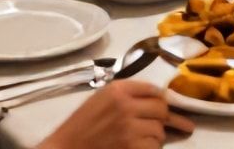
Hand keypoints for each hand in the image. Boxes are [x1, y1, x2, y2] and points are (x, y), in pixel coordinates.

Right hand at [38, 80, 191, 148]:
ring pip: (159, 131)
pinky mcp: (131, 148)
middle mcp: (126, 106)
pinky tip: (138, 147)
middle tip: (166, 125)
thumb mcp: (101, 98)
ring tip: (140, 139)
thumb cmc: (82, 124)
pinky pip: (154, 147)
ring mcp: (129, 128)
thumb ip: (128, 93)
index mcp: (118, 90)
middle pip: (162, 109)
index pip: (154, 90)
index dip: (162, 99)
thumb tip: (160, 97)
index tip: (168, 106)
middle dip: (163, 119)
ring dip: (155, 137)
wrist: (66, 148)